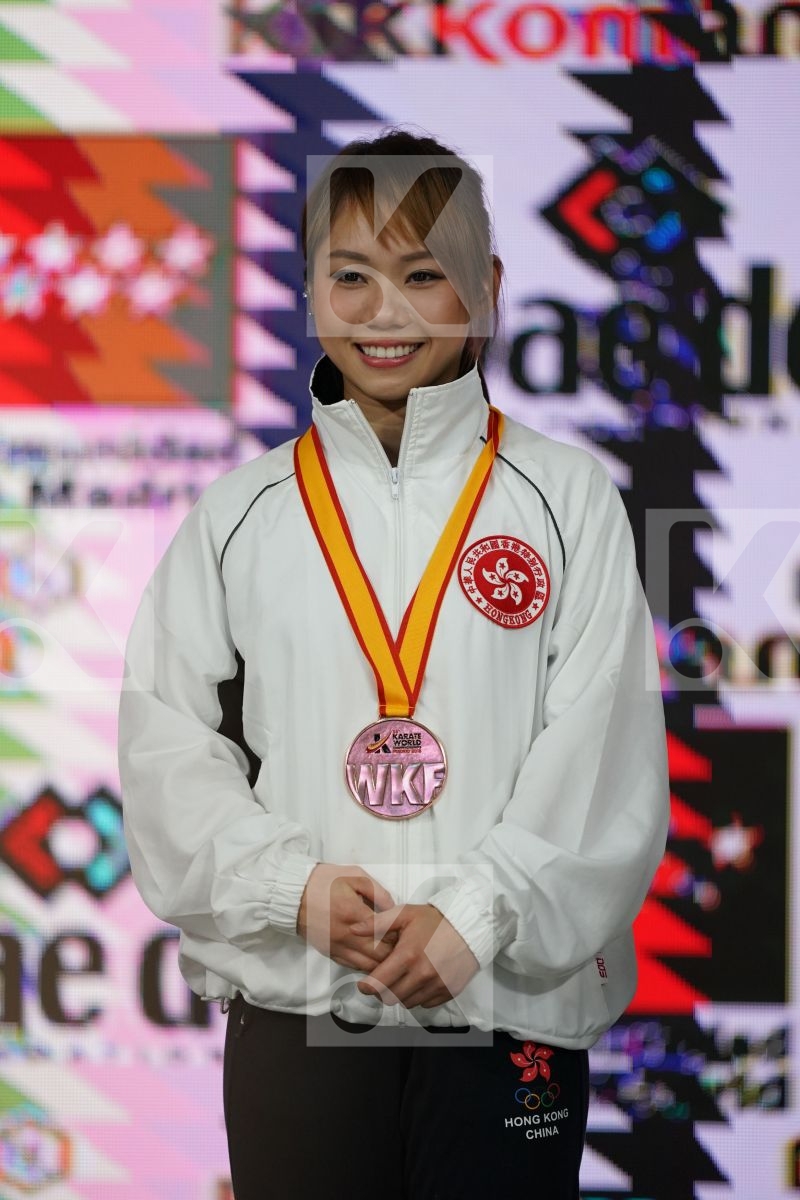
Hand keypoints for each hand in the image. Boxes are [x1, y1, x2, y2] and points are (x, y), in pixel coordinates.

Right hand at [297, 863, 397, 972]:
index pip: (387, 934)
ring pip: (367, 966)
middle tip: (402, 945)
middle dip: (395, 953)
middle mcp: (347, 935)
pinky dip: (365, 965)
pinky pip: (352, 966)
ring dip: (381, 963)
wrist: (292, 894)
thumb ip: (378, 892)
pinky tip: (372, 958)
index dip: (401, 935)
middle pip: (380, 956)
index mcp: (355, 914)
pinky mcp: (329, 953)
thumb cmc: (325, 881)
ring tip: (390, 953)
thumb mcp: (355, 876)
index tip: (406, 931)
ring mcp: (337, 947)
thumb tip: (393, 909)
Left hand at [351, 903, 479, 1009]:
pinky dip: (418, 996)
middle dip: (383, 991)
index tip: (365, 983)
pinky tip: (419, 980)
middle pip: (390, 998)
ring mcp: (436, 986)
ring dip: (401, 994)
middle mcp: (422, 975)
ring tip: (403, 978)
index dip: (367, 986)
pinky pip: (425, 1004)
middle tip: (384, 979)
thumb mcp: (405, 914)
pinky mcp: (448, 992)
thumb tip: (353, 929)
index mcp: (407, 956)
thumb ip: (377, 923)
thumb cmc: (435, 919)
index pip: (378, 984)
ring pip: (407, 1003)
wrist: (470, 925)